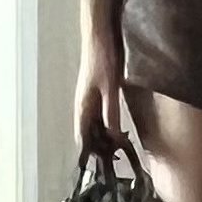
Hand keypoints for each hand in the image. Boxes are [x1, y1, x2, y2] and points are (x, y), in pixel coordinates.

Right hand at [75, 27, 129, 151]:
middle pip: (87, 135)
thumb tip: (112, 136)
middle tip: (117, 160)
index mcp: (82, 107)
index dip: (91, 155)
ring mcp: (88, 98)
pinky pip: (98, 114)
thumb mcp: (110, 87)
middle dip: (98, 148)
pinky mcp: (95, 91)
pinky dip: (106, 123)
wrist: (99, 34)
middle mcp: (82, 106)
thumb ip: (111, 112)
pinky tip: (118, 126)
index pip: (82, 139)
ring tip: (119, 147)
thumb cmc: (103, 59)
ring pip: (93, 125)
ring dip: (103, 136)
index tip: (104, 167)